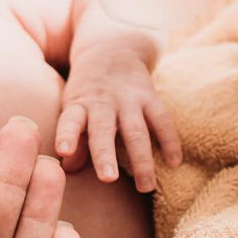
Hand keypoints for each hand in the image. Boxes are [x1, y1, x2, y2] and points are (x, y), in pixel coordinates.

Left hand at [56, 47, 178, 192]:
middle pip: (103, 129)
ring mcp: (128, 99)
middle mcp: (103, 102)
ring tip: (146, 186)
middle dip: (105, 154)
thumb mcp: (74, 107)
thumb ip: (74, 138)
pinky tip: (175, 163)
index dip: (66, 135)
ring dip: (141, 159)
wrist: (112, 50)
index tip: (63, 152)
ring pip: (136, 130)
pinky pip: (162, 120)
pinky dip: (170, 141)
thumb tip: (68, 167)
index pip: (70, 120)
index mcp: (79, 104)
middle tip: (108, 179)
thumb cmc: (88, 91)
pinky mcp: (150, 96)